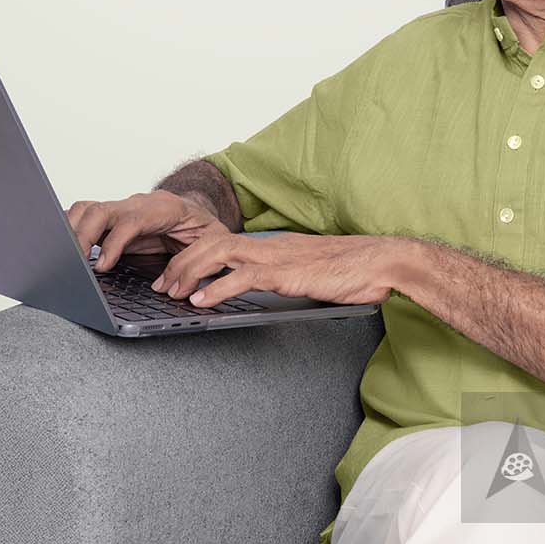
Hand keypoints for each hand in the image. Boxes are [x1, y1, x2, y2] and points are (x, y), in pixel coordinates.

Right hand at [63, 190, 221, 271]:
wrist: (198, 214)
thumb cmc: (203, 229)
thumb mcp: (213, 243)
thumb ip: (197, 261)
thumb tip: (175, 286)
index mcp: (164, 209)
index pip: (131, 221)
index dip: (114, 242)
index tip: (102, 266)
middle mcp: (138, 204)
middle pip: (102, 210)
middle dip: (83, 235)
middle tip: (74, 262)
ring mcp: (122, 209)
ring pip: (89, 209)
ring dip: (72, 230)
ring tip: (63, 256)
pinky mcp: (111, 219)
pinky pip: (84, 215)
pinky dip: (70, 228)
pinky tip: (62, 247)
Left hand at [149, 228, 399, 307]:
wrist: (382, 262)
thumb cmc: (354, 270)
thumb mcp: (311, 274)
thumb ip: (288, 277)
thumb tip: (269, 290)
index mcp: (275, 245)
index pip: (223, 242)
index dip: (194, 256)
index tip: (176, 274)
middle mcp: (270, 246)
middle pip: (211, 242)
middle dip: (180, 262)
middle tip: (162, 283)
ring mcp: (277, 257)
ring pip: (218, 252)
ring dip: (189, 271)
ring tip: (172, 291)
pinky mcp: (286, 273)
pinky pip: (242, 276)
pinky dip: (215, 288)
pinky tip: (200, 301)